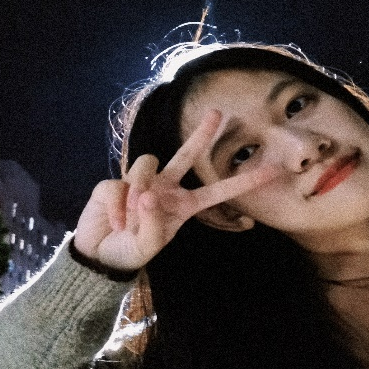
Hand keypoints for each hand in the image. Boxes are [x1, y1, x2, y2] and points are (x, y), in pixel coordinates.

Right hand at [74, 111, 274, 270]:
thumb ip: (153, 224)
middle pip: (186, 155)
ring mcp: (139, 183)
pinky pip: (118, 186)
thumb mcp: (148, 247)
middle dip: (201, 134)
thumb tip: (146, 194)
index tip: (271, 172)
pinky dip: (117, 208)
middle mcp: (164, 188)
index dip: (243, 183)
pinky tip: (114, 222)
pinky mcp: (113, 183)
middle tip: (217, 113)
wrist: (97, 255)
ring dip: (137, 195)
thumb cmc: (129, 252)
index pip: (216, 193)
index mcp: (181, 206)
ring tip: (128, 221)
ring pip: (147, 165)